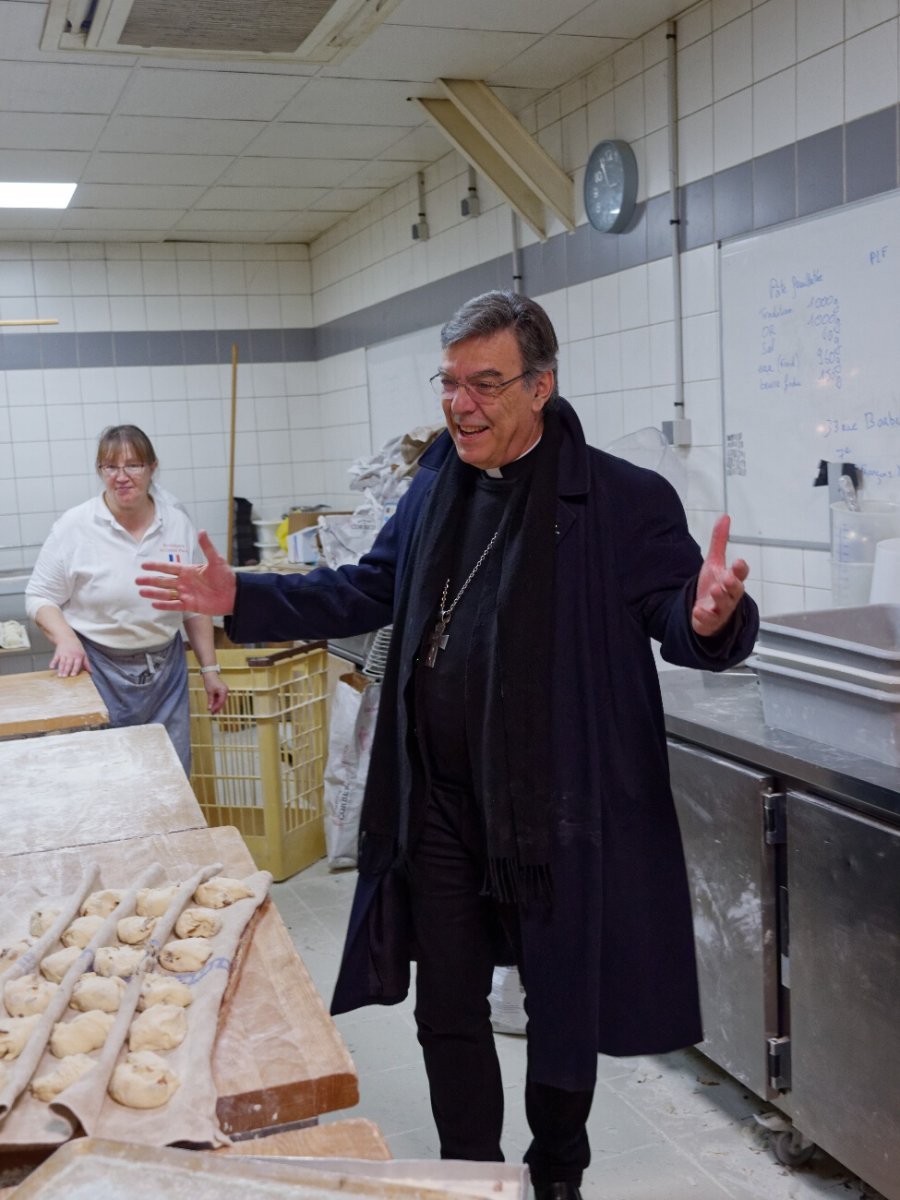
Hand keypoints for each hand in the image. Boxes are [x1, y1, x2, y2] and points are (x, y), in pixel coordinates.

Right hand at [50, 634, 90, 677]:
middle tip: (65, 676)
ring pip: (62, 662)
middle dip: (66, 670)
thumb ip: (86, 663)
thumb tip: (90, 672)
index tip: (73, 675)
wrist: (67, 638)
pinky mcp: (57, 653)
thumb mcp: (83, 654)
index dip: (75, 669)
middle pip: (68, 664)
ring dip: (60, 669)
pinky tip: (51, 667)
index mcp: (78, 656)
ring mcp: (64, 654)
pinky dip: (53, 663)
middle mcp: (71, 655)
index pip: (77, 664)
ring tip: (59, 675)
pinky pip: (55, 658)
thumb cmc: (76, 647)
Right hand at [137, 531, 236, 615]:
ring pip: (166, 593)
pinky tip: (154, 604)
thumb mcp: (216, 560)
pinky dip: (165, 605)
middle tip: (137, 580)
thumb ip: (207, 547)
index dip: (156, 566)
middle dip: (150, 580)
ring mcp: (187, 594)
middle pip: (164, 581)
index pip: (168, 567)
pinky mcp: (191, 606)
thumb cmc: (226, 576)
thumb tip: (202, 531)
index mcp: (188, 571)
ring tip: (141, 592)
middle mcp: (185, 582)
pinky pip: (175, 605)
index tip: (144, 565)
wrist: (235, 594)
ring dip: (154, 593)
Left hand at [202, 672, 228, 715]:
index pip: (221, 702)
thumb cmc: (210, 682)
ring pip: (221, 700)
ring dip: (216, 705)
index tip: (212, 712)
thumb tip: (209, 709)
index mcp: (224, 691)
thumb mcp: (210, 692)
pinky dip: (216, 701)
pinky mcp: (221, 690)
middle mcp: (225, 691)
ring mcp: (224, 690)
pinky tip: (213, 705)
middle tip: (212, 713)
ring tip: (212, 710)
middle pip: (222, 702)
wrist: (210, 674)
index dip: (217, 708)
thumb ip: (210, 701)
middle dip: (217, 707)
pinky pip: (219, 697)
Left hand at [692, 515, 749, 637]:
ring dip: (720, 598)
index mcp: (732, 580)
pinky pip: (709, 620)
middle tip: (727, 578)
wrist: (703, 612)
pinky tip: (698, 611)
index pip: (740, 574)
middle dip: (733, 584)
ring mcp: (720, 610)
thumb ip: (719, 541)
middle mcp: (729, 596)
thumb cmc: (714, 586)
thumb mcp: (714, 562)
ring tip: (715, 590)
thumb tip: (724, 517)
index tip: (738, 562)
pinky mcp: (710, 621)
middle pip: (735, 590)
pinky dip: (704, 616)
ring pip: (724, 605)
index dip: (740, 569)